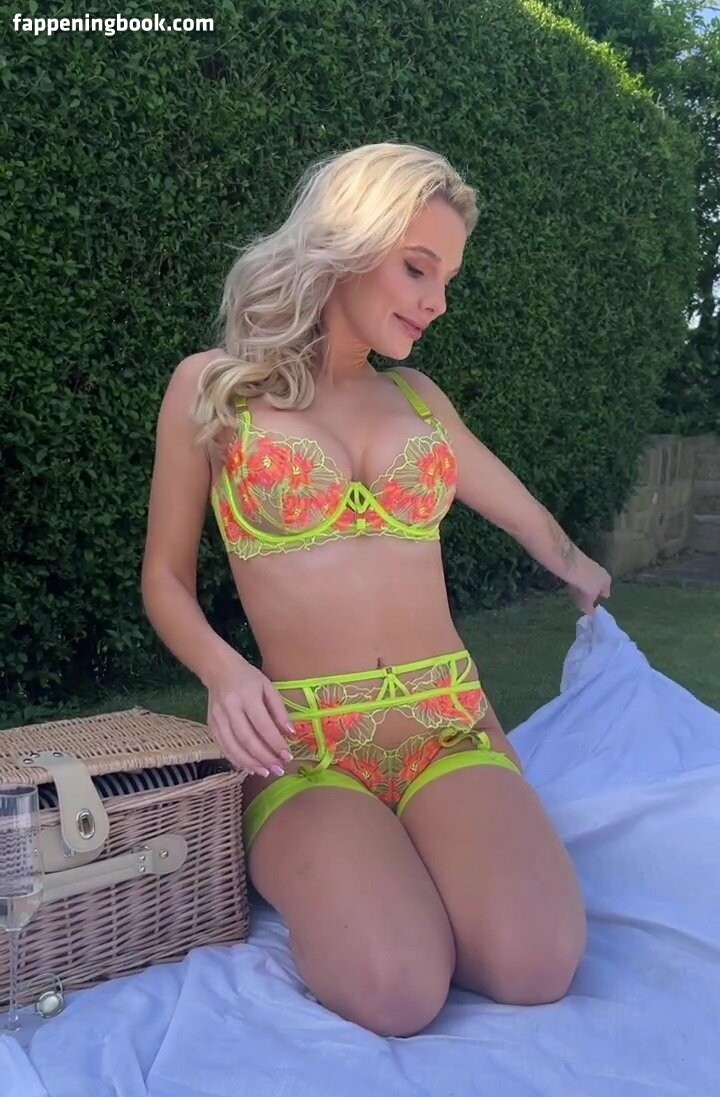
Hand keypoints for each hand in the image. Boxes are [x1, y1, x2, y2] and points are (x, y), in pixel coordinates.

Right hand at [207, 654, 294, 776]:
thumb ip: (279, 711)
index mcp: (247, 696)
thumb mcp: (268, 687)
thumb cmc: (248, 677)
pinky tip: (250, 767)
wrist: (218, 669)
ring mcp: (218, 718)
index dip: (276, 743)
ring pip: (233, 747)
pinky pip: (224, 747)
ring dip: (251, 763)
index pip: (263, 725)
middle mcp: (230, 708)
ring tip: (266, 772)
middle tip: (279, 769)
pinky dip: (237, 760)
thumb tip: (291, 734)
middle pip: (247, 739)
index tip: (288, 756)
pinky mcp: (211, 725)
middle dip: (265, 757)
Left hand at [567, 557, 611, 615]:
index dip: (598, 600)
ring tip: (575, 594)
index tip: (592, 606)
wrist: (573, 565)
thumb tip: (590, 613)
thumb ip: (589, 607)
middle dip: (590, 593)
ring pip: (588, 580)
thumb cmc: (585, 585)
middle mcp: (602, 572)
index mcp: (607, 581)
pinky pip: (579, 575)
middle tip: (583, 601)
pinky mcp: (579, 562)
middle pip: (597, 585)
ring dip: (582, 587)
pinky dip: (576, 580)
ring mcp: (591, 566)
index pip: (606, 594)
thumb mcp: (588, 600)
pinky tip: (569, 584)